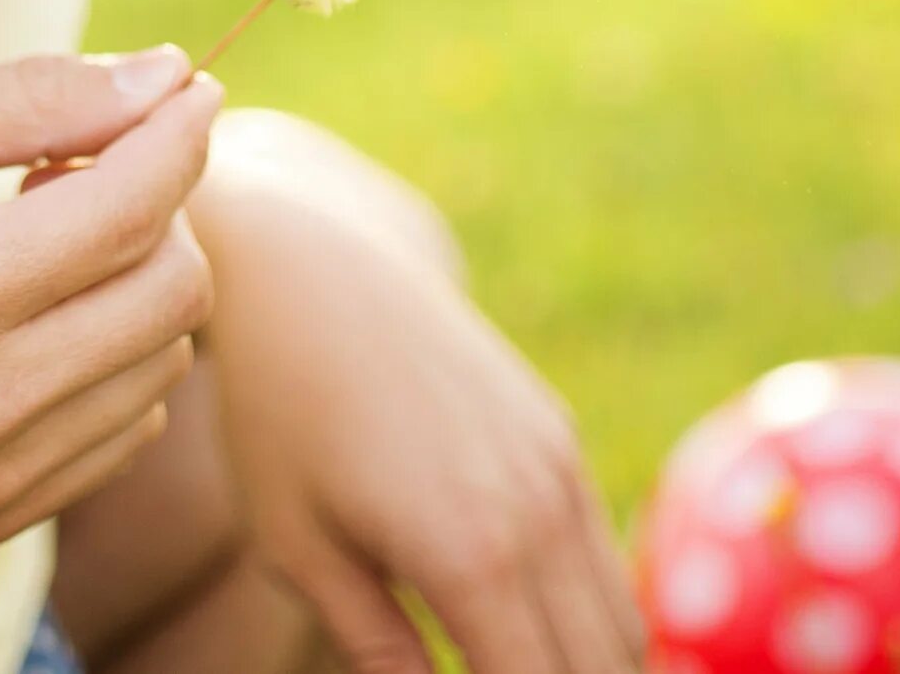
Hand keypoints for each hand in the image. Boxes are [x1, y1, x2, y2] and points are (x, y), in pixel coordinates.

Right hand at [0, 48, 222, 546]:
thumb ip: (33, 94)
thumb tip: (169, 78)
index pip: (128, 211)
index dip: (175, 133)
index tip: (185, 87)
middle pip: (174, 290)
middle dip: (157, 205)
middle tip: (77, 165)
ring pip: (167, 355)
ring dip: (135, 276)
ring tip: (40, 239)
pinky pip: (132, 420)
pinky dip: (112, 350)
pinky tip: (32, 312)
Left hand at [197, 121, 640, 672]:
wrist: (309, 265)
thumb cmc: (278, 415)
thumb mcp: (302, 549)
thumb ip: (375, 650)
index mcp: (471, 555)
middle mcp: (538, 513)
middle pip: (602, 672)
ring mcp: (560, 469)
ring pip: (620, 626)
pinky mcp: (558, 439)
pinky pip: (605, 560)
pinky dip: (594, 623)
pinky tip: (544, 647)